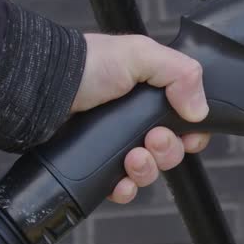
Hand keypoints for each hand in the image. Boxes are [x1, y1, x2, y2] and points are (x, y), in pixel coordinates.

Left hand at [72, 34, 211, 203]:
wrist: (42, 89)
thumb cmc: (85, 65)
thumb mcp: (139, 54)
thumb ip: (180, 73)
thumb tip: (200, 110)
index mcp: (150, 94)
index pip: (185, 122)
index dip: (191, 134)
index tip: (187, 135)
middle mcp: (135, 120)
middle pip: (170, 152)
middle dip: (167, 151)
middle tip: (153, 139)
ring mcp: (115, 144)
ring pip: (147, 172)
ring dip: (147, 171)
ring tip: (133, 158)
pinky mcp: (96, 163)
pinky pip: (121, 187)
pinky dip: (125, 189)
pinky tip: (120, 182)